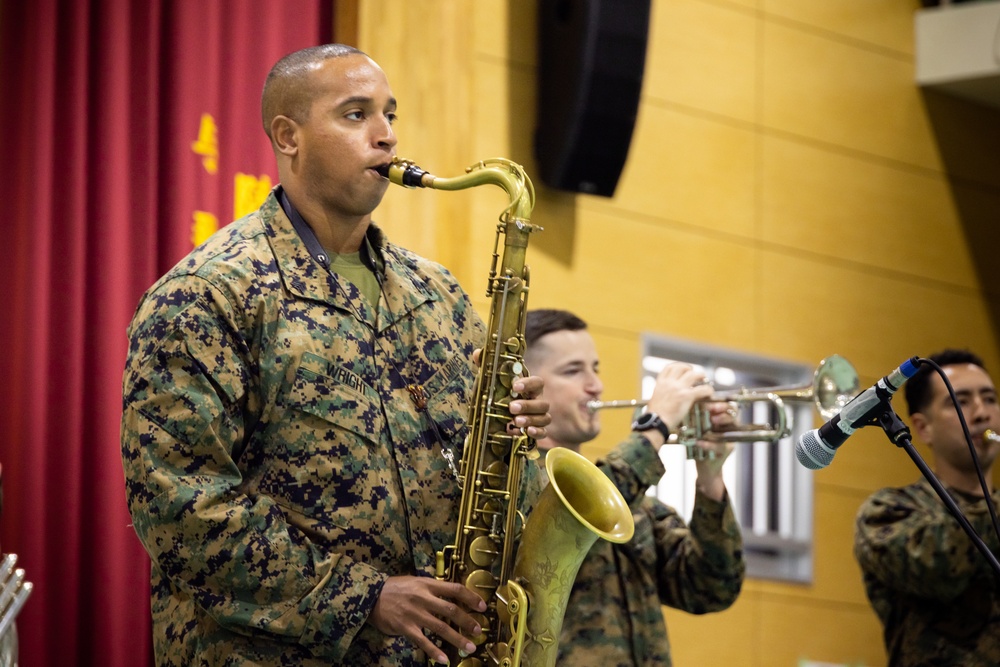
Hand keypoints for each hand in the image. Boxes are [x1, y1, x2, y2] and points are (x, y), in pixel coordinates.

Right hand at [369, 575, 486, 663]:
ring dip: (457, 638)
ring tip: (470, 647)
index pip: (454, 589)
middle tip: (479, 630)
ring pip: (441, 627)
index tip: (482, 606)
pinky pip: (423, 642)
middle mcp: (423, 598)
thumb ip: (432, 589)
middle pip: (451, 610)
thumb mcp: (415, 581)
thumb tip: (453, 597)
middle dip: (467, 621)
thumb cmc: (395, 588)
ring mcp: (414, 613)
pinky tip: (444, 660)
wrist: (370, 595)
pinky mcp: (405, 627)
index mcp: (427, 584)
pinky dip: (435, 651)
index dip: (471, 597)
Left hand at [471, 349, 549, 437]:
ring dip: (531, 420)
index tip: (515, 386)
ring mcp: (538, 417)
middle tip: (511, 407)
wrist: (498, 420)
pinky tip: (526, 432)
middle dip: (527, 405)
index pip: (537, 383)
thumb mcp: (490, 383)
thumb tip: (478, 354)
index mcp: (529, 389)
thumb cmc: (499, 397)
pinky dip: (537, 433)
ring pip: (544, 417)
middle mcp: (537, 402)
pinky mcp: (537, 431)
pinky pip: (543, 432)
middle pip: (542, 403)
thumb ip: (486, 368)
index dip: (528, 384)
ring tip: (515, 422)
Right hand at [643, 363, 713, 431]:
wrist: (656, 421)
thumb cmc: (655, 414)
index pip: (669, 367)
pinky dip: (708, 390)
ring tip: (704, 379)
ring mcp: (678, 388)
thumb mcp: (655, 398)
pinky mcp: (686, 396)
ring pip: (693, 375)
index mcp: (661, 383)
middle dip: (690, 369)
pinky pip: (702, 389)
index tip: (684, 369)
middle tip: (695, 375)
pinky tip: (709, 392)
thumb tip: (668, 394)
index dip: (678, 366)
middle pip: (682, 367)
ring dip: (701, 376)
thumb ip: (662, 392)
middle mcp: (669, 382)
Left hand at [692, 402, 734, 500]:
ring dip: (718, 427)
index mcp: (724, 419)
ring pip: (729, 431)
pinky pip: (720, 446)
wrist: (705, 465)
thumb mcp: (697, 427)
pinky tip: (699, 442)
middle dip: (723, 412)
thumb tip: (688, 403)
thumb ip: (696, 416)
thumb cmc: (700, 443)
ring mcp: (729, 440)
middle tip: (712, 412)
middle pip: (734, 416)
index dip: (721, 403)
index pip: (729, 407)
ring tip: (710, 424)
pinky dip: (709, 444)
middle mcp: (729, 429)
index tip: (709, 402)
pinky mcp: (725, 452)